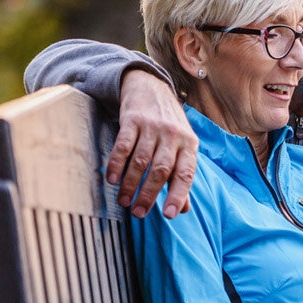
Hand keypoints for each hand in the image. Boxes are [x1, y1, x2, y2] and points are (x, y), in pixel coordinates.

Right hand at [113, 69, 196, 217]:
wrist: (152, 88)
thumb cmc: (169, 125)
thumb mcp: (182, 146)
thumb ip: (181, 176)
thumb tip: (182, 208)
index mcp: (190, 144)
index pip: (186, 173)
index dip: (178, 195)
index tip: (169, 215)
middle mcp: (174, 135)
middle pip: (161, 170)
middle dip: (149, 194)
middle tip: (139, 212)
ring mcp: (153, 127)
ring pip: (141, 160)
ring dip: (131, 183)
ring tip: (124, 201)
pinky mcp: (133, 119)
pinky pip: (124, 145)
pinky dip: (117, 164)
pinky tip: (112, 179)